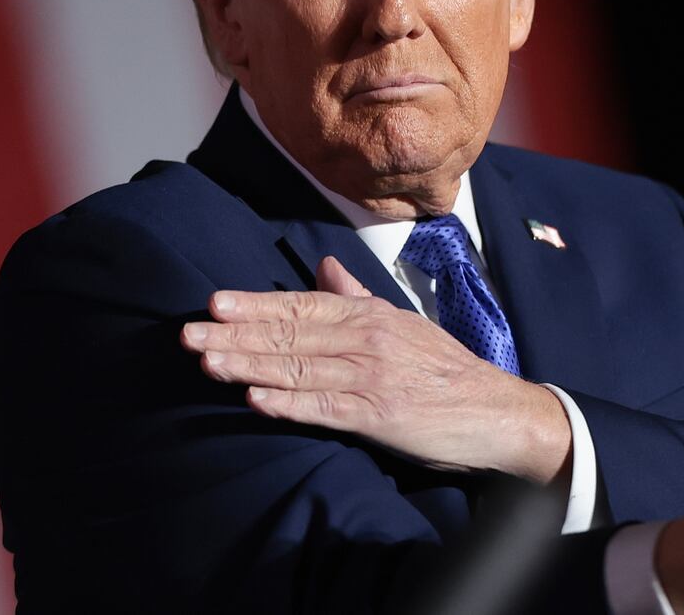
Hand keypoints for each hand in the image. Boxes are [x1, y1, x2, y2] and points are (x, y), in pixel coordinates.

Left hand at [180, 257, 570, 483]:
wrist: (495, 411)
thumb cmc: (443, 368)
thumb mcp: (402, 322)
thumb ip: (358, 297)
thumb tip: (324, 267)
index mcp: (368, 314)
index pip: (300, 305)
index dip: (254, 304)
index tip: (213, 303)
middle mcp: (365, 338)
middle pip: (289, 333)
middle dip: (236, 334)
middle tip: (189, 334)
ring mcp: (371, 376)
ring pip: (298, 368)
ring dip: (249, 365)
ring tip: (207, 363)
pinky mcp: (379, 414)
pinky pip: (324, 408)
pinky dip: (288, 403)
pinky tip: (255, 399)